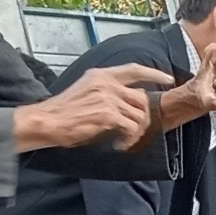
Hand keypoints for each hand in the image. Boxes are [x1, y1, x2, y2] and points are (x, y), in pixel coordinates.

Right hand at [14, 63, 169, 150]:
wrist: (47, 121)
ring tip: (123, 141)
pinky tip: (118, 145)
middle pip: (142, 98)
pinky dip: (128, 140)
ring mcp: (108, 97)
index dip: (153, 74)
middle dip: (144, 117)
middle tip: (134, 132)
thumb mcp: (86, 91)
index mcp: (100, 75)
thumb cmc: (64, 112)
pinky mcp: (107, 114)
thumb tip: (129, 102)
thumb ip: (107, 91)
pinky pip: (131, 128)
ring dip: (135, 132)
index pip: (134, 69)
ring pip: (139, 115)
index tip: (168, 79)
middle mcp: (106, 83)